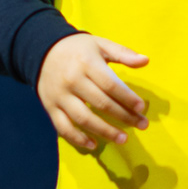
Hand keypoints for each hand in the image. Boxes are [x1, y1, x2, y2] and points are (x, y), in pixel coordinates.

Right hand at [35, 34, 149, 151]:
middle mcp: (72, 80)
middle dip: (124, 116)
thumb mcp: (100, 45)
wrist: (42, 51)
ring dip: (105, 131)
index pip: (110, 85)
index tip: (141, 108)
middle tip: (141, 125)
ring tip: (123, 138)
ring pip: (83, 118)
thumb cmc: (77, 49)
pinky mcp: (50, 107)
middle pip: (101, 103)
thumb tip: (145, 60)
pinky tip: (93, 144)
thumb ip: (122, 53)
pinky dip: (77, 138)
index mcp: (86, 63)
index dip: (127, 98)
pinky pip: (63, 127)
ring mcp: (60, 96)